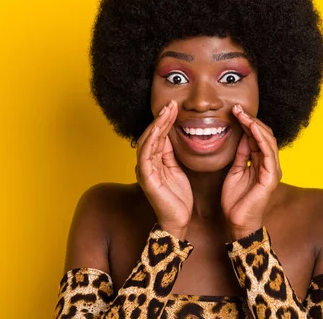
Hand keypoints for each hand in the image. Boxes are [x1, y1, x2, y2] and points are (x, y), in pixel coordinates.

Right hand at [136, 100, 192, 238]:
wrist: (178, 220)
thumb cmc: (178, 197)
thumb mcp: (176, 169)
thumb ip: (170, 153)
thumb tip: (170, 134)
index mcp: (153, 160)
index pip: (158, 135)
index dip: (165, 120)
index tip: (174, 106)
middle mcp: (145, 163)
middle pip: (151, 134)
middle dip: (161, 118)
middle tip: (171, 103)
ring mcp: (144, 170)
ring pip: (147, 141)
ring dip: (157, 125)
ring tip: (167, 111)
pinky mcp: (146, 178)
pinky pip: (146, 155)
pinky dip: (152, 140)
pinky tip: (159, 129)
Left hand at [221, 104, 281, 239]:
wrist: (237, 222)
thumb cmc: (235, 200)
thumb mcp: (235, 170)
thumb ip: (241, 154)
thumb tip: (241, 136)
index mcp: (261, 162)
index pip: (257, 137)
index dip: (247, 123)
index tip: (235, 111)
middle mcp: (270, 164)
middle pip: (264, 135)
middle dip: (251, 120)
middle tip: (237, 109)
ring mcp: (272, 170)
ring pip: (268, 141)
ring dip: (255, 126)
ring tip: (243, 115)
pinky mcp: (271, 177)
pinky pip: (268, 152)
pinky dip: (260, 138)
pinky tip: (251, 128)